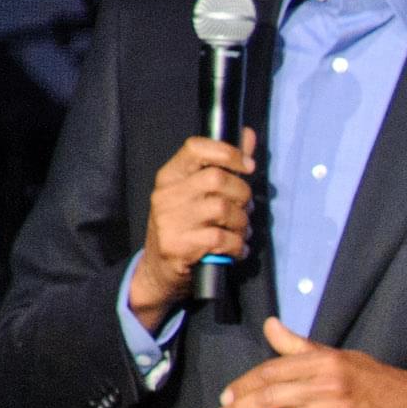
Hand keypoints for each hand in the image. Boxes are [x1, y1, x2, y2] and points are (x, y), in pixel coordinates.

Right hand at [129, 130, 256, 329]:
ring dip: (242, 222)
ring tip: (240, 230)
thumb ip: (224, 165)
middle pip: (217, 179)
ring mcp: (169, 221)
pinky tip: (236, 248)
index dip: (228, 152)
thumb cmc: (184, 228)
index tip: (248, 165)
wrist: (157, 272)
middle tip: (245, 208)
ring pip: (223, 209)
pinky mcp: (177, 246)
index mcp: (170, 177)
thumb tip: (249, 135)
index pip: (196, 148)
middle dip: (242, 194)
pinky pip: (221, 239)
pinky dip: (238, 244)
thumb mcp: (197, 195)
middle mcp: (166, 195)